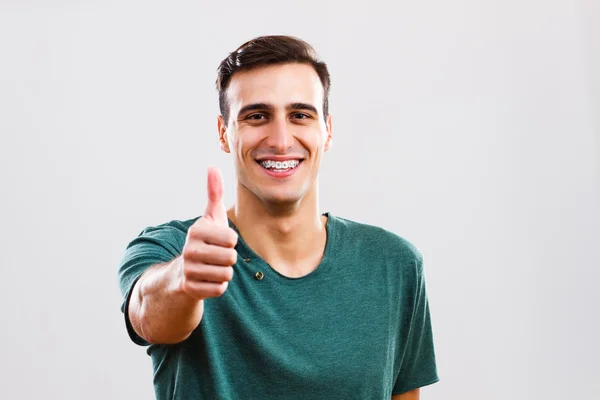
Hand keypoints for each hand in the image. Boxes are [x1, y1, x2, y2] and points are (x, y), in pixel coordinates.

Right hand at [177, 166, 237, 299]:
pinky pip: (220, 289)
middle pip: (231, 258)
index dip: (230, 241)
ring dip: (223, 273)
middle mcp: (189, 249)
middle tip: (215, 256)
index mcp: (196, 230)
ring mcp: (188, 270)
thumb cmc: (204, 241)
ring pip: (227, 274)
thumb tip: (212, 166)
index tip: (217, 241)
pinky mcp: (190, 288)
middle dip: (228, 258)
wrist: (181, 273)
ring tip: (210, 267)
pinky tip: (206, 280)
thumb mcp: (210, 217)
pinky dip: (217, 286)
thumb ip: (214, 193)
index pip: (232, 239)